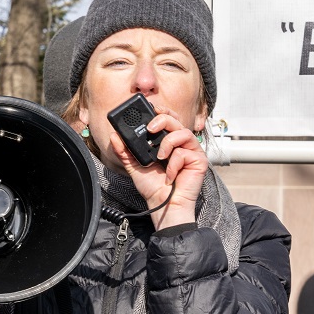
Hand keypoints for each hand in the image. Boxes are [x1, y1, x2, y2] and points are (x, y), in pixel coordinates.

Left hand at [108, 112, 207, 229]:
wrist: (162, 205)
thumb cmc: (153, 188)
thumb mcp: (134, 166)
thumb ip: (125, 151)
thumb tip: (115, 136)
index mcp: (168, 142)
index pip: (168, 119)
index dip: (161, 111)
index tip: (150, 108)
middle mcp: (181, 144)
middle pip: (176, 119)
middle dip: (162, 119)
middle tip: (150, 129)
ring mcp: (191, 151)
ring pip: (182, 132)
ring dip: (167, 143)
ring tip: (159, 158)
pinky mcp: (199, 160)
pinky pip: (185, 151)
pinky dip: (173, 164)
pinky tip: (170, 175)